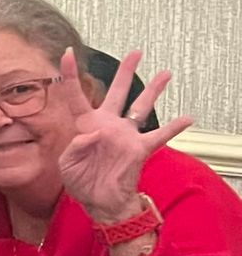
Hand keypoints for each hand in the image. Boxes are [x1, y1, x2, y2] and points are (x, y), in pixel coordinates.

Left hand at [54, 48, 192, 223]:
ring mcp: (125, 135)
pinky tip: (187, 118)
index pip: (75, 95)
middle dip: (126, 72)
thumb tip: (94, 133)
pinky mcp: (139, 149)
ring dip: (153, 90)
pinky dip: (174, 127)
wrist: (101, 203)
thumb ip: (75, 147)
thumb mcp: (67, 165)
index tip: (68, 53)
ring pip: (141, 107)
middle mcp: (108, 125)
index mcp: (85, 125)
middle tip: (135, 53)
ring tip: (165, 73)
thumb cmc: (81, 183)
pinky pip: (160, 136)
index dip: (70, 74)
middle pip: (117, 92)